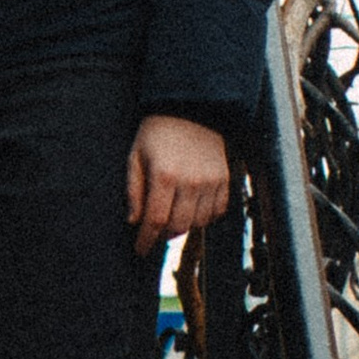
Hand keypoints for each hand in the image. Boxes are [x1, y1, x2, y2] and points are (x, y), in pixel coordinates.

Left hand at [126, 112, 228, 257]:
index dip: (146, 240)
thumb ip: (134, 190)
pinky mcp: (225, 179)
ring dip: (183, 225)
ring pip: (198, 223)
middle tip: (155, 231)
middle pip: (178, 226)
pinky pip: (217, 212)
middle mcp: (190, 182)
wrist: (191, 108)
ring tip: (173, 215)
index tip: (140, 250)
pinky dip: (205, 217)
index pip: (155, 221)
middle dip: (163, 234)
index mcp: (164, 176)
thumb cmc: (158, 132)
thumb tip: (133, 222)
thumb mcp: (136, 156)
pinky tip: (193, 208)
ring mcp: (211, 181)